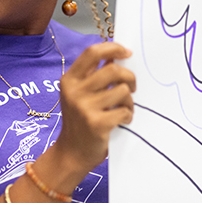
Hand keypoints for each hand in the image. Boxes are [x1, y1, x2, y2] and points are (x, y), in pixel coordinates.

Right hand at [53, 42, 135, 172]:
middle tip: (131, 87)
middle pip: (113, 70)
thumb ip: (94, 75)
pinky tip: (122, 120)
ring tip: (124, 108)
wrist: (71, 154)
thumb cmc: (80, 121)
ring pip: (122, 90)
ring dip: (129, 100)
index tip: (126, 52)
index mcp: (70, 80)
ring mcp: (84, 107)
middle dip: (129, 77)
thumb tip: (117, 55)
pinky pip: (124, 111)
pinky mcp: (97, 123)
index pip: (92, 52)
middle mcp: (74, 91)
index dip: (113, 48)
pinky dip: (128, 115)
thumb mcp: (80, 94)